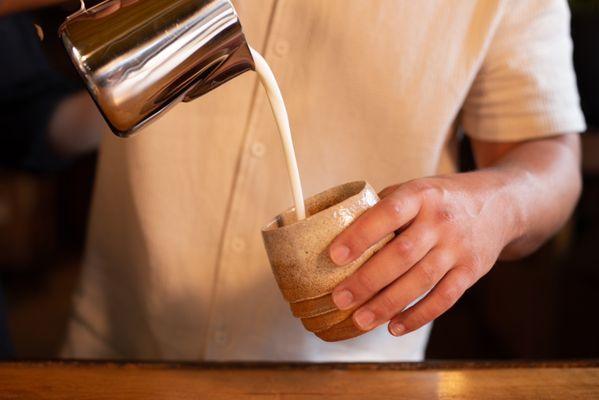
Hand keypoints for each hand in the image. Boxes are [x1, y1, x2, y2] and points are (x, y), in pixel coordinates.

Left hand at [329, 172, 516, 336]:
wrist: (500, 203)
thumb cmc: (441, 199)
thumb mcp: (414, 189)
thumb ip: (382, 209)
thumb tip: (336, 233)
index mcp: (420, 195)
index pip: (388, 213)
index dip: (361, 235)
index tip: (335, 256)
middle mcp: (441, 221)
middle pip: (402, 255)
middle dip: (368, 280)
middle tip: (340, 299)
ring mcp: (459, 248)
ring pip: (421, 281)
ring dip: (388, 304)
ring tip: (360, 320)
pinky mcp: (472, 271)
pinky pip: (444, 299)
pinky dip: (418, 316)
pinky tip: (394, 327)